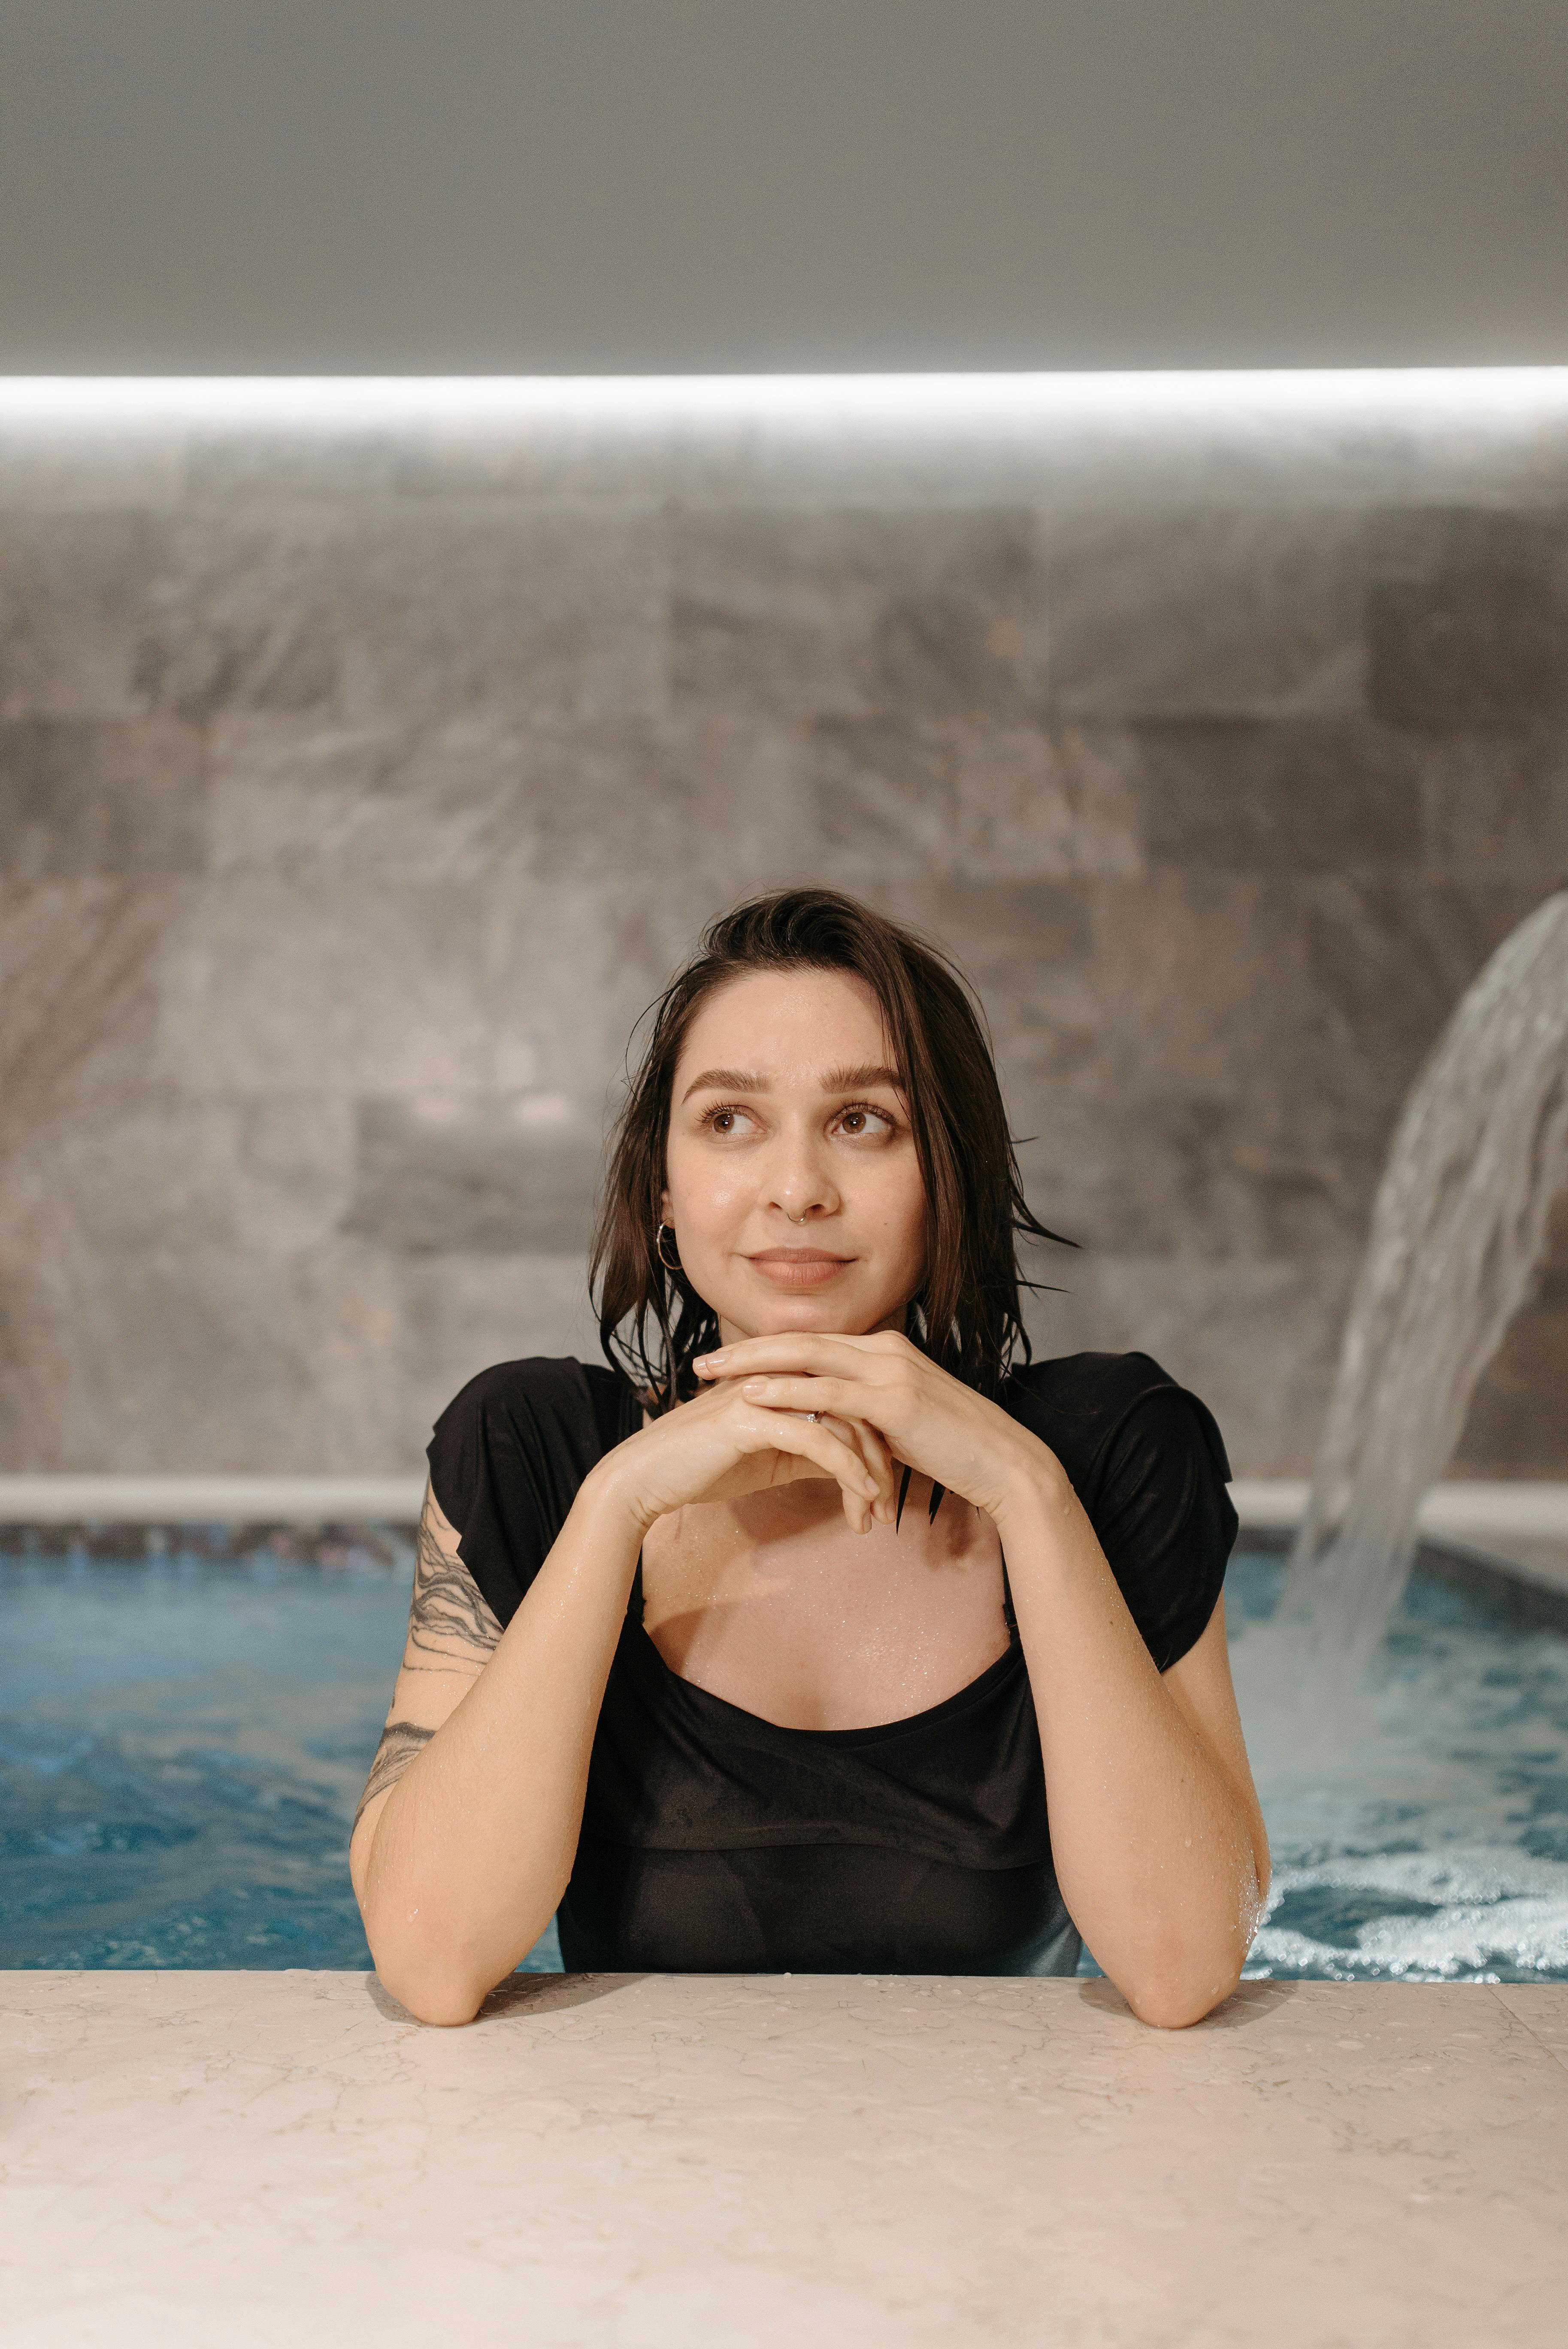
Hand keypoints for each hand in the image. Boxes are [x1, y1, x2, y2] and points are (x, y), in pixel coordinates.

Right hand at [591, 1374, 897, 1538]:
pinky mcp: (752, 1419)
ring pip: (842, 1422)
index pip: (848, 1397)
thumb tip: (851, 1465)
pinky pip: (816, 1441)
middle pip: (854, 1405)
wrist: (646, 1477)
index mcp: (783, 1378)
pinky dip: (847, 1471)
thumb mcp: (772, 1459)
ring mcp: (765, 1392)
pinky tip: (862, 1498)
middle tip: (889, 1503)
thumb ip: (811, 1452)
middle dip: (881, 1455)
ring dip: (868, 1470)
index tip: (889, 1481)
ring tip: (878, 1510)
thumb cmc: (705, 1466)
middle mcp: (778, 1376)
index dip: (876, 1437)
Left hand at [693, 1330, 1063, 1528]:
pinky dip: (787, 1390)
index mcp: (886, 1350)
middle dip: (747, 1349)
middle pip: (801, 1340)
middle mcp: (886, 1349)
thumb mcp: (900, 1422)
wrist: (1002, 1463)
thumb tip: (832, 1424)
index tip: (725, 1360)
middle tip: (700, 1359)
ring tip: (710, 1373)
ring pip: (808, 1356)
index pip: (813, 1342)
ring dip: (753, 1363)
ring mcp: (891, 1370)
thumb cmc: (953, 1450)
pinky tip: (752, 1396)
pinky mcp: (894, 1400)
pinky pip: (829, 1391)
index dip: (766, 1349)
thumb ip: (865, 1413)